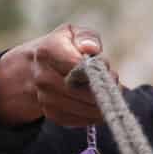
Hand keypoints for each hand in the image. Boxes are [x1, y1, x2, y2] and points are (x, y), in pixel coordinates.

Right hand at [0, 23, 117, 127]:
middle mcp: (42, 77)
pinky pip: (80, 120)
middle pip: (81, 91)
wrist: (38, 67)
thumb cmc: (64, 47)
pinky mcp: (53, 115)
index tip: (108, 70)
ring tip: (109, 94)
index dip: (97, 70)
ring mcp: (45, 98)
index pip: (76, 66)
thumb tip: (91, 48)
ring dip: (102, 104)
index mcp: (47, 51)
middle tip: (114, 85)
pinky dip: (95, 115)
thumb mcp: (74, 33)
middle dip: (102, 89)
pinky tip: (100, 105)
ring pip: (82, 108)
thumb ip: (86, 37)